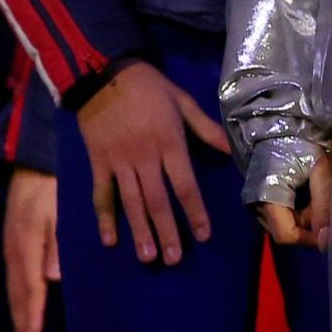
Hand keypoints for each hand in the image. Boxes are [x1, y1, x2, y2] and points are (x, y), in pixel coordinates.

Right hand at [2, 168, 60, 331]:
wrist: (29, 163)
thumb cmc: (51, 187)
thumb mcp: (58, 212)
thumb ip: (57, 245)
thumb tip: (52, 279)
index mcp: (27, 245)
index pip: (30, 287)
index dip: (32, 314)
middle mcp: (14, 250)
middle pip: (17, 294)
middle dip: (21, 323)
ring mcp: (10, 246)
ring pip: (12, 288)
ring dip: (17, 314)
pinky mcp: (11, 242)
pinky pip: (12, 277)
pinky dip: (15, 297)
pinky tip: (20, 305)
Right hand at [72, 62, 230, 264]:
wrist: (102, 72)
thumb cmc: (148, 87)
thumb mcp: (182, 101)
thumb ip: (206, 128)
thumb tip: (233, 150)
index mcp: (169, 142)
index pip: (185, 184)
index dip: (194, 212)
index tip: (202, 235)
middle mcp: (144, 156)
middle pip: (157, 200)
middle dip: (166, 231)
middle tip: (173, 259)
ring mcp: (119, 161)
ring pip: (131, 201)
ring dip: (139, 231)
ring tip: (147, 256)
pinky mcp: (98, 161)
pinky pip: (101, 193)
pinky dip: (104, 217)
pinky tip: (109, 240)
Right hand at [257, 151, 331, 250]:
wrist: (275, 126)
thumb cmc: (297, 143)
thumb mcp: (318, 170)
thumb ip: (323, 205)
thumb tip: (326, 239)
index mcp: (265, 198)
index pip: (287, 236)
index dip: (311, 237)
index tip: (331, 226)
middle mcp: (255, 207)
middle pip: (288, 232)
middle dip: (311, 224)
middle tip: (324, 201)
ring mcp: (256, 205)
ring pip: (287, 226)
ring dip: (306, 217)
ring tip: (315, 193)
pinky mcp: (261, 201)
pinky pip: (284, 216)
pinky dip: (299, 210)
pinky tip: (306, 192)